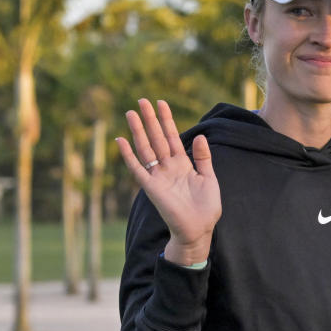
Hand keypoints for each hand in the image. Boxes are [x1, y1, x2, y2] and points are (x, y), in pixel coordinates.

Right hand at [116, 99, 220, 265]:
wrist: (199, 230)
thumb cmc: (206, 208)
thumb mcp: (209, 178)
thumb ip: (203, 158)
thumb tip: (199, 136)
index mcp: (183, 164)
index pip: (172, 136)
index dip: (167, 120)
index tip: (161, 103)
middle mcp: (168, 167)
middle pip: (157, 138)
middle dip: (150, 120)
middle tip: (142, 100)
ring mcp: (159, 176)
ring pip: (146, 149)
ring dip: (138, 131)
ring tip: (130, 113)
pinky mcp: (151, 188)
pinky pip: (137, 169)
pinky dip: (128, 156)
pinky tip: (121, 141)